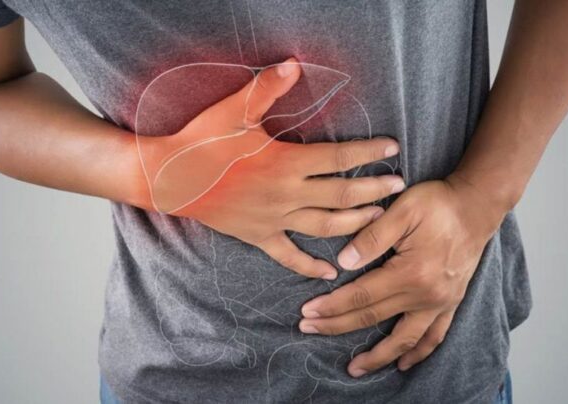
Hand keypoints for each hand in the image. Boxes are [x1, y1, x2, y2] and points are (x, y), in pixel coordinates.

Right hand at [137, 58, 404, 279]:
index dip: (368, 153)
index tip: (392, 149)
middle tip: (399, 187)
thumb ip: (267, 88)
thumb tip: (295, 65)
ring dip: (355, 224)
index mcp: (286, 163)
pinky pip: (289, 257)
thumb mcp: (234, 110)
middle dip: (374, 192)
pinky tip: (330, 273)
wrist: (168, 178)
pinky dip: (310, 267)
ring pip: (325, 227)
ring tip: (378, 219)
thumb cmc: (202, 141)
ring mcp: (274, 220)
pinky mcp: (258, 236)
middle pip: (342, 196)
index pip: (339, 159)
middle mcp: (286, 195)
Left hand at [298, 174, 506, 374]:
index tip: (308, 312)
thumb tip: (343, 263)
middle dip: (337, 326)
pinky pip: (434, 336)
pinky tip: (402, 363)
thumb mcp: (403, 209)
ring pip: (404, 339)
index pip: (361, 295)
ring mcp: (441, 302)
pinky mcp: (451, 302)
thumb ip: (371, 237)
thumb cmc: (439, 203)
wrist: (477, 205)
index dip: (332, 306)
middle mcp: (426, 295)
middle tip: (308, 329)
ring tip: (354, 368)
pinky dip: (418, 353)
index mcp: (411, 272)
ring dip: (377, 356)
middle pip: (374, 317)